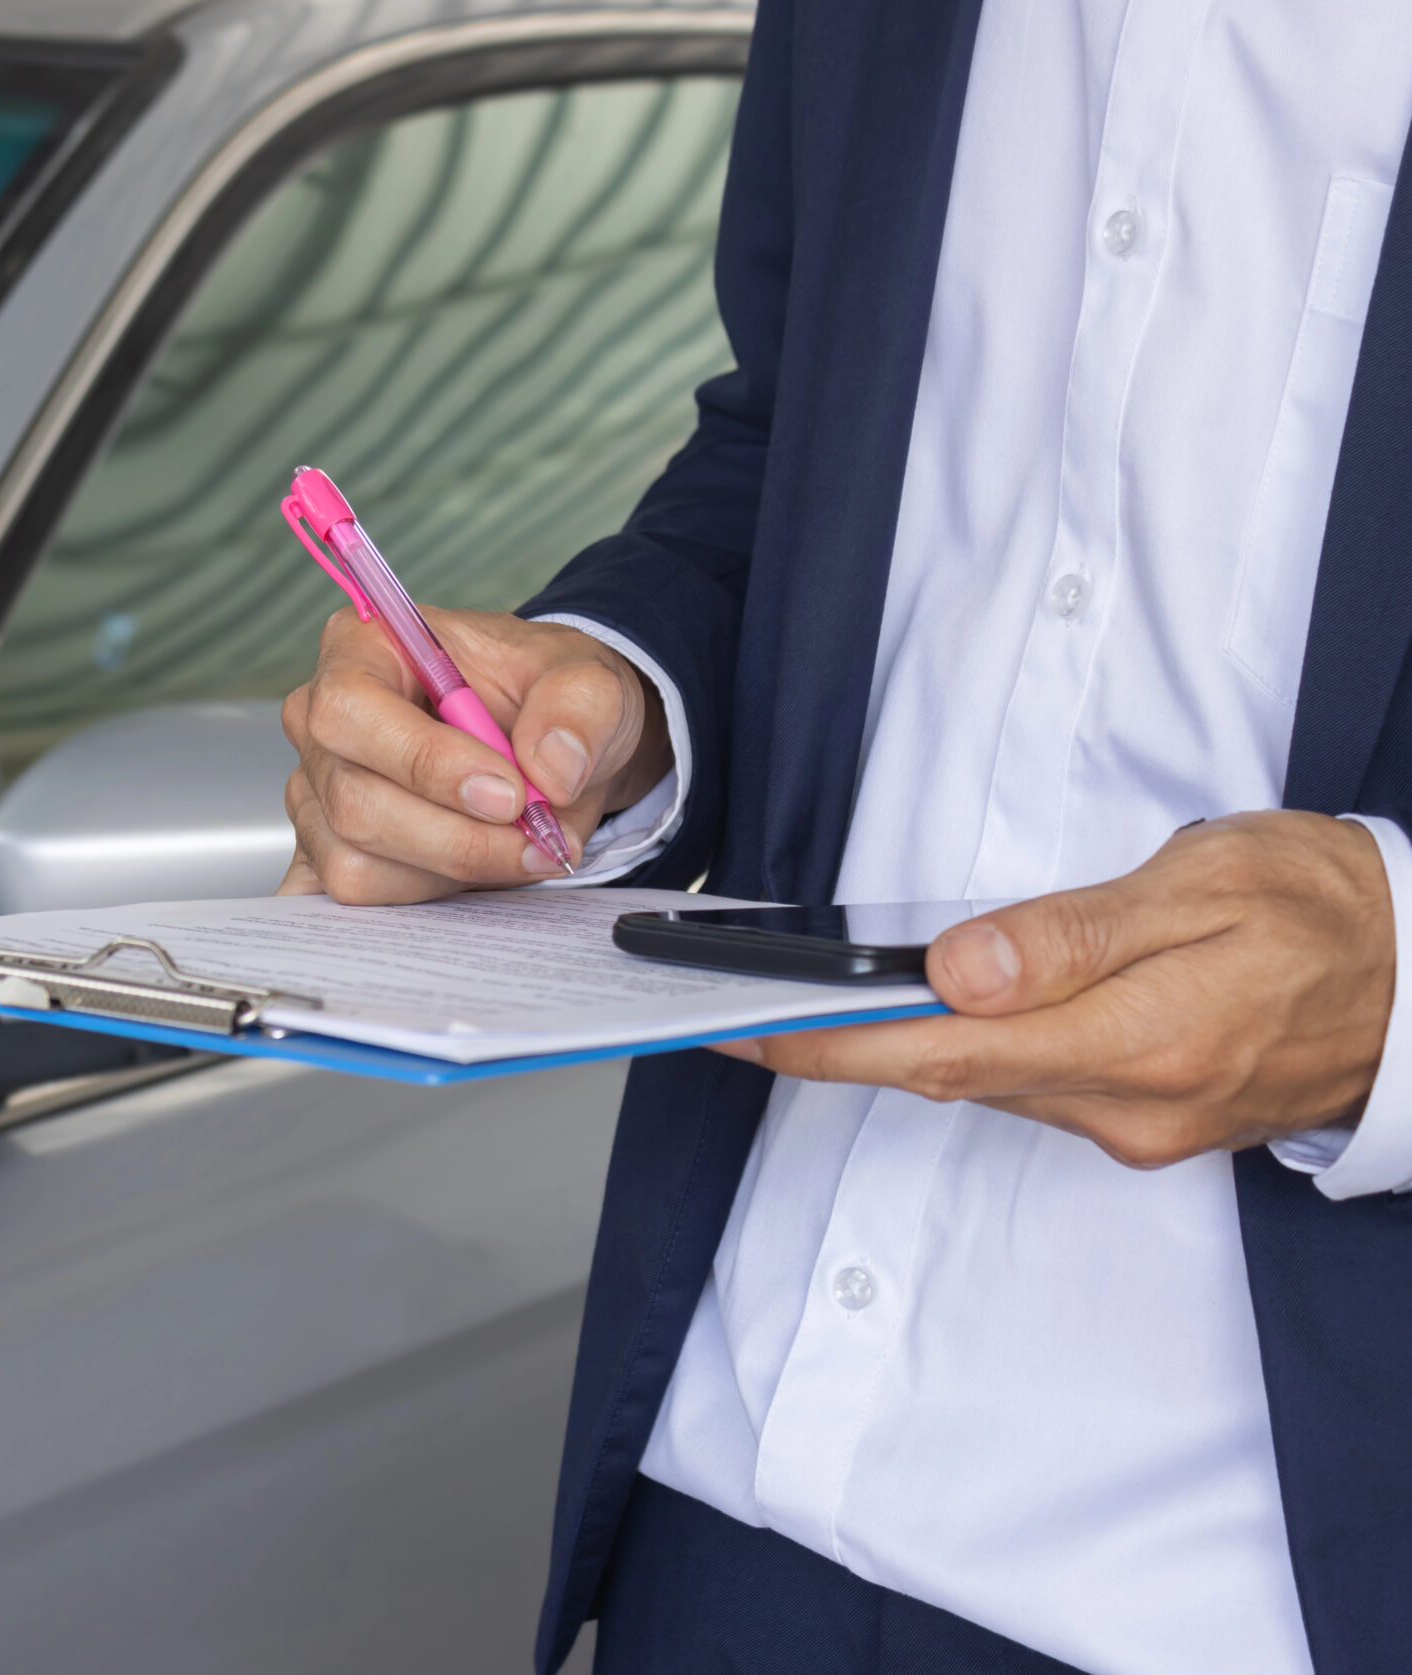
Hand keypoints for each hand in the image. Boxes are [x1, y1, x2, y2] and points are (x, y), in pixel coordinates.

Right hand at [277, 607, 671, 902]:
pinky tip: (464, 878)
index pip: (351, 710)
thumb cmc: (543, 696)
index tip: (508, 794)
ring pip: (356, 863)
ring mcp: (317, 791)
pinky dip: (416, 901)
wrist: (546, 742)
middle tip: (534, 836)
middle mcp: (322, 721)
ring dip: (450, 873)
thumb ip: (579, 706)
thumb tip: (551, 767)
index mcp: (361, 648)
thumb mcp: (588, 679)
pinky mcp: (326, 849)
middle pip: (354, 802)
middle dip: (457, 838)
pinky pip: (351, 895)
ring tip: (513, 848)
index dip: (425, 762)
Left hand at [715, 812, 1396, 1167]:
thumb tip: (961, 972)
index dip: (833, 1045)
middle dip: (828, 1051)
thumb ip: (1079, 935)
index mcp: (1148, 1039)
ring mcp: (1138, 1125)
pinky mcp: (1142, 1124)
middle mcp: (1133, 1104)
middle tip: (723, 1017)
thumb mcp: (1206, 882)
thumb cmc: (1321, 904)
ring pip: (981, 1087)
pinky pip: (1023, 1090)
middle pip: (946, 1078)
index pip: (949, 1053)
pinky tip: (903, 1022)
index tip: (744, 1028)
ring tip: (783, 1010)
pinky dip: (953, 1055)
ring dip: (884, 1053)